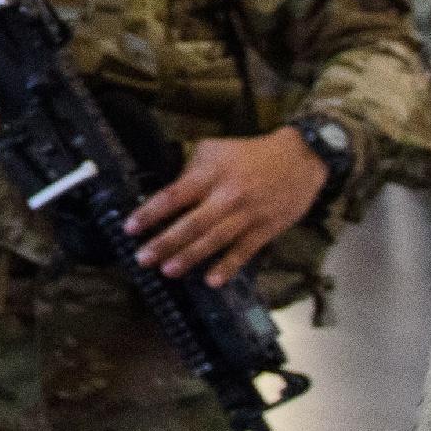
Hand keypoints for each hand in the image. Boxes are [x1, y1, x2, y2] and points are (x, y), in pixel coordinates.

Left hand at [124, 128, 326, 285]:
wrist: (299, 159)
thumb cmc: (252, 154)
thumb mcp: (215, 150)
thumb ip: (190, 170)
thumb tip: (169, 193)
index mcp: (210, 175)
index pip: (173, 196)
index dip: (150, 213)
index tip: (130, 227)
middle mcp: (226, 197)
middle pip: (191, 224)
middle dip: (164, 243)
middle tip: (143, 258)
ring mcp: (246, 216)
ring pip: (213, 241)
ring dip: (189, 258)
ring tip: (168, 270)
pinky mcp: (264, 230)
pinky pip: (243, 252)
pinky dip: (228, 267)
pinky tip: (212, 281)